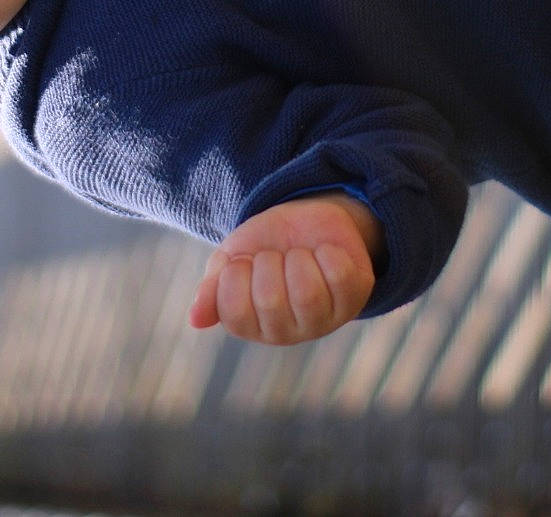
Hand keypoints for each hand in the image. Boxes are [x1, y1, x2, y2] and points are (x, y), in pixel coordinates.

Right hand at [188, 193, 382, 344]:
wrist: (305, 220)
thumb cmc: (263, 246)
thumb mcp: (230, 260)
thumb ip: (212, 288)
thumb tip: (195, 320)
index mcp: (252, 325)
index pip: (235, 312)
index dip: (235, 273)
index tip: (243, 261)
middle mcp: (288, 331)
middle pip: (271, 301)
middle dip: (268, 261)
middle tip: (274, 255)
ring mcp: (324, 318)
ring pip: (308, 293)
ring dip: (299, 258)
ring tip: (299, 255)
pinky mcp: (355, 297)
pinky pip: (340, 276)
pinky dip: (328, 252)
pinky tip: (324, 253)